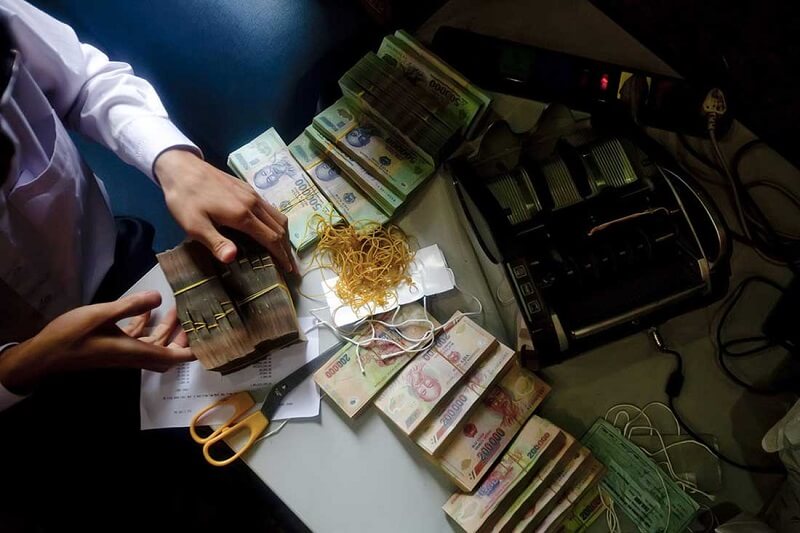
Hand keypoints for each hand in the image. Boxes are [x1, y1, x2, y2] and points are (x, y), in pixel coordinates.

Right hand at [0, 292, 193, 393]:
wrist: (45, 354)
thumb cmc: (71, 336)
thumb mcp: (101, 315)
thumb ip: (130, 305)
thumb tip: (158, 297)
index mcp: (135, 351)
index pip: (173, 356)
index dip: (194, 352)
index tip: (212, 343)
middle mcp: (133, 355)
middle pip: (167, 352)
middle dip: (184, 339)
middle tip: (196, 321)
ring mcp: (122, 353)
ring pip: (152, 344)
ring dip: (165, 330)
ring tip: (176, 310)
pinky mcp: (112, 347)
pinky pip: (136, 339)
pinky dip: (145, 326)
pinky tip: (146, 310)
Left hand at [155, 148, 296, 271]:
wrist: (180, 167)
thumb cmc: (185, 199)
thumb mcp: (194, 225)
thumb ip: (215, 242)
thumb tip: (233, 259)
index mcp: (242, 215)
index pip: (271, 239)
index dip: (281, 256)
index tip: (288, 270)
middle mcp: (253, 204)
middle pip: (279, 228)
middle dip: (286, 249)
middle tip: (290, 265)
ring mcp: (252, 194)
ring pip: (277, 217)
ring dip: (284, 235)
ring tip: (284, 250)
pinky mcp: (248, 188)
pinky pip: (270, 208)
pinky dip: (276, 223)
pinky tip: (269, 229)